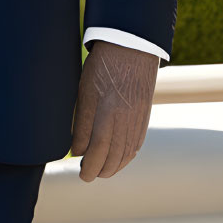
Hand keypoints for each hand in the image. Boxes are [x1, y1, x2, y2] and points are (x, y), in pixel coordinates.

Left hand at [70, 41, 158, 181]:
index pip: (99, 149)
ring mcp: (139, 118)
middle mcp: (127, 119)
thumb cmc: (102, 66)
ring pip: (128, 152)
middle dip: (101, 170)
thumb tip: (77, 151)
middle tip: (87, 175)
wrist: (131, 47)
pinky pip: (137, 144)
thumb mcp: (84, 91)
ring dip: (114, 166)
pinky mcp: (145, 116)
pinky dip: (127, 156)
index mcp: (109, 111)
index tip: (81, 174)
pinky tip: (119, 159)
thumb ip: (81, 123)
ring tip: (101, 171)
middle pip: (115, 156)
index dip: (90, 166)